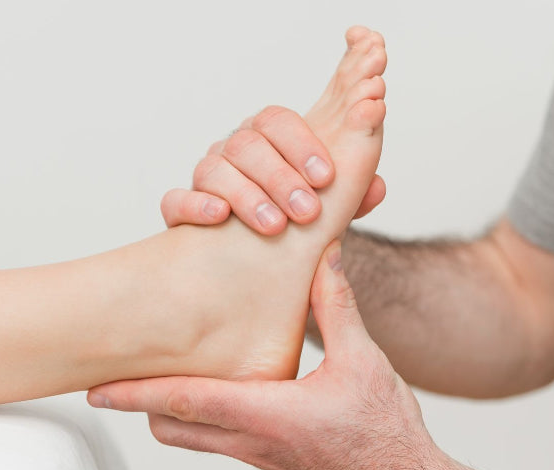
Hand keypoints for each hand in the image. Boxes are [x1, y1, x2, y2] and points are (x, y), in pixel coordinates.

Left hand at [88, 241, 451, 469]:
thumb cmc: (385, 431)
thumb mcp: (363, 361)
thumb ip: (336, 306)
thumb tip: (321, 258)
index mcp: (264, 414)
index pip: (182, 401)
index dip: (135, 392)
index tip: (97, 387)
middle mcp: (250, 439)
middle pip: (170, 426)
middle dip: (138, 404)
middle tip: (112, 381)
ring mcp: (255, 453)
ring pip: (188, 436)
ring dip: (165, 410)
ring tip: (151, 380)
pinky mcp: (266, 457)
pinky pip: (214, 438)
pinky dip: (195, 417)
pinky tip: (204, 391)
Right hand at [162, 106, 386, 233]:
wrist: (259, 266)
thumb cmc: (296, 228)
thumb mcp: (332, 214)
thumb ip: (353, 198)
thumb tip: (378, 187)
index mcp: (267, 141)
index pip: (275, 120)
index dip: (301, 143)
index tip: (326, 177)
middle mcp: (232, 154)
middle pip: (246, 143)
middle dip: (280, 176)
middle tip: (308, 211)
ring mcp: (203, 180)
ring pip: (212, 170)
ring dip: (246, 195)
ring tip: (274, 226)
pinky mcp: (180, 212)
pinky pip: (175, 200)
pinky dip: (196, 206)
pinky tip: (220, 219)